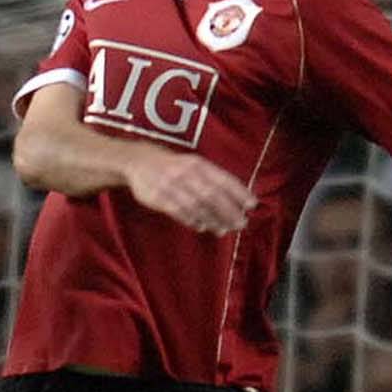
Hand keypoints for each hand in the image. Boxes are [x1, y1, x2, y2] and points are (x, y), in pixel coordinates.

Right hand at [124, 151, 255, 234]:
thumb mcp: (193, 165)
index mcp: (198, 164)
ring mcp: (170, 185)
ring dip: (212, 219)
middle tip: (240, 223)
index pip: (222, 179)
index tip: (252, 205)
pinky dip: (191, 220)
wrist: (139, 161)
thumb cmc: (173, 166)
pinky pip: (177, 211)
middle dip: (228, 211)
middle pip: (212, 195)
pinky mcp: (157, 197)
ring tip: (223, 229)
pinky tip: (201, 226)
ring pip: (196, 205)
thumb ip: (211, 179)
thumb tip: (237, 198)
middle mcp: (186, 173)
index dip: (239, 192)